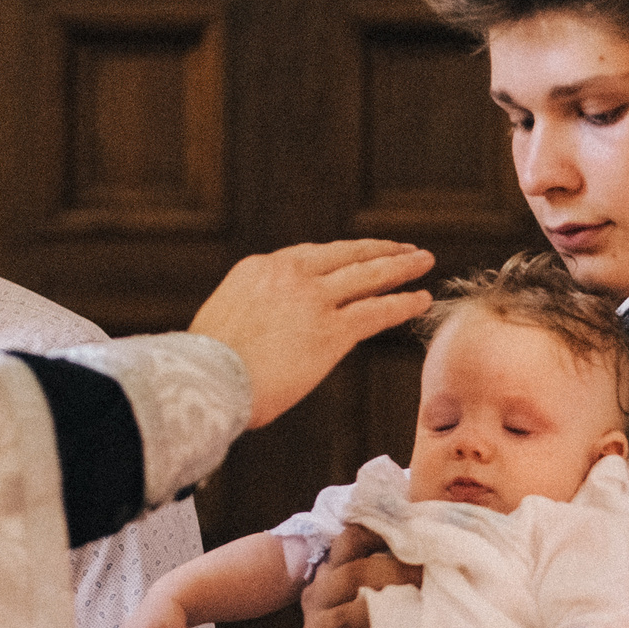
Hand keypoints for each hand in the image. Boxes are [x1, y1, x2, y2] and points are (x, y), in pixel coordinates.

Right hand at [189, 240, 433, 429]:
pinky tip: (420, 300)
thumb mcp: (223, 321)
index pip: (310, 256)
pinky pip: (377, 312)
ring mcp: (314, 300)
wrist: (205, 379)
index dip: (340, 257)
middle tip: (403, 248)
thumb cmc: (206, 366)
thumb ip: (253, 315)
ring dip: (400, 266)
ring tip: (423, 262)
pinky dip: (403, 304)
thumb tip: (265, 334)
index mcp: (260, 268)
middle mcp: (290, 275)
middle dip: (378, 250)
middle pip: (346, 255)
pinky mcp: (332, 330)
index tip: (357, 256)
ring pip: (369, 275)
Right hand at [302, 524, 421, 627]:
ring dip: (380, 610)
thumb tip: (448, 539)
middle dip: (393, 571)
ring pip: (342, 616)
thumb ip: (401, 570)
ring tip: (415, 605)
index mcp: (334, 574)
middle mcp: (318, 599)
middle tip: (432, 574)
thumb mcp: (381, 599)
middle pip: (350, 574)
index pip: (350, 540)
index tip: (416, 528)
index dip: (379, 530)